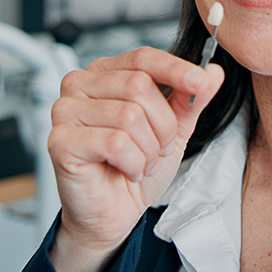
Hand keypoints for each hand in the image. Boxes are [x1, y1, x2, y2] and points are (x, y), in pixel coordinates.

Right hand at [45, 47, 223, 271]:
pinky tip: (127, 171)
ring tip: (142, 162)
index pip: (143, 58)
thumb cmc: (135, 166)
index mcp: (106, 73)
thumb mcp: (174, 129)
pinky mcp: (59, 140)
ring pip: (129, 116)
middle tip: (161, 149)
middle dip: (163, 125)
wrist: (113, 212)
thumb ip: (191, 99)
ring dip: (148, 149)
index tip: (201, 81)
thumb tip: (212, 72)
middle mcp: (80, 85)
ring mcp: (65, 111)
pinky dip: (132, 163)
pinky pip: (115, 143)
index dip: (175, 69)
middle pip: (139, 86)